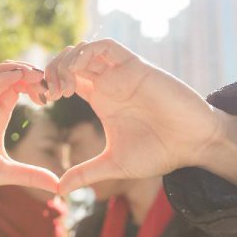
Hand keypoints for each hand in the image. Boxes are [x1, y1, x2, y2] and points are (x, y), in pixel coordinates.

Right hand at [0, 61, 57, 195]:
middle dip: (32, 73)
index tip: (53, 95)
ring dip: (16, 69)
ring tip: (35, 74)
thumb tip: (58, 187)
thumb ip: (29, 175)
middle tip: (49, 80)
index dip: (37, 86)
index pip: (21, 87)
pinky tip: (14, 77)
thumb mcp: (3, 172)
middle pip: (11, 74)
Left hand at [46, 39, 236, 193]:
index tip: (43, 102)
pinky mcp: (136, 67)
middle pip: (70, 60)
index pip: (66, 78)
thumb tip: (58, 190)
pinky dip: (87, 53)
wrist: (192, 144)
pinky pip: (106, 46)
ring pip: (85, 49)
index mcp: (100, 98)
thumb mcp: (114, 164)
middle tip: (50, 94)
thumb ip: (86, 173)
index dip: (49, 84)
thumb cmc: (159, 152)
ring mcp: (121, 73)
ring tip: (63, 88)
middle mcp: (108, 82)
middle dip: (53, 70)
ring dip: (67, 62)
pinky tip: (79, 73)